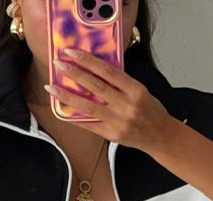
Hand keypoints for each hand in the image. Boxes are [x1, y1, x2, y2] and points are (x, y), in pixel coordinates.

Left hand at [45, 47, 175, 152]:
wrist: (160, 136)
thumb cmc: (151, 111)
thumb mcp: (140, 90)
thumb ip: (120, 82)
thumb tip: (95, 72)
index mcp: (134, 89)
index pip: (107, 70)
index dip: (87, 60)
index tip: (72, 53)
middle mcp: (126, 105)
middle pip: (95, 86)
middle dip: (74, 74)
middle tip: (59, 65)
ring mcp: (118, 122)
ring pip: (88, 107)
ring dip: (67, 97)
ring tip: (52, 88)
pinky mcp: (112, 135)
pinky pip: (89, 125)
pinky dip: (74, 117)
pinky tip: (62, 111)